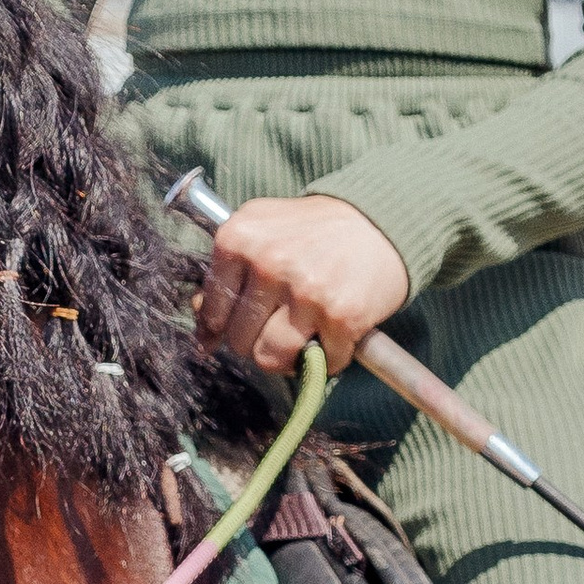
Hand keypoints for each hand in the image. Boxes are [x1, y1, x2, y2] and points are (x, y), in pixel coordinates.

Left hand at [194, 194, 409, 380]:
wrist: (380, 222)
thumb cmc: (313, 231)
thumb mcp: (261, 231)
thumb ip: (226, 273)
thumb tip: (202, 331)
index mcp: (238, 238)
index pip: (212, 309)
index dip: (222, 326)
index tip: (236, 327)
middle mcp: (268, 263)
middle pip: (239, 339)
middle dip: (256, 342)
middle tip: (277, 327)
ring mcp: (305, 291)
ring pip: (270, 357)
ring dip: (284, 359)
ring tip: (298, 341)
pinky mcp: (342, 315)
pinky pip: (320, 362)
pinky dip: (327, 359)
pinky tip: (333, 336)